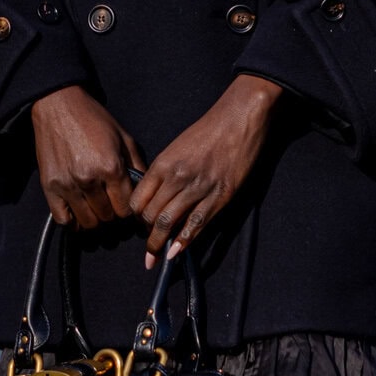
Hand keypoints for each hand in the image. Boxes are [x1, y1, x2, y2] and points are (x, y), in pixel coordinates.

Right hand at [31, 86, 143, 230]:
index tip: (125, 203)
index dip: (128, 208)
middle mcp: (89, 180)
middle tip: (110, 202)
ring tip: (96, 206)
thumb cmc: (93, 119)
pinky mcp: (50, 187)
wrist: (59, 105)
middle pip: (108, 216)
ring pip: (88, 222)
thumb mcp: (123, 137)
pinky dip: (73, 221)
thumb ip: (137, 165)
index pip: (126, 208)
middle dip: (112, 212)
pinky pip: (63, 219)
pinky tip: (78, 212)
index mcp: (111, 167)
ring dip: (95, 218)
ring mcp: (67, 185)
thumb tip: (144, 190)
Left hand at [132, 76, 282, 267]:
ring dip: (160, 243)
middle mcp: (177, 178)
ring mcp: (199, 189)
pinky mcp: (220, 196)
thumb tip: (156, 196)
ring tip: (155, 256)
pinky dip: (184, 241)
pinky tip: (176, 252)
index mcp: (163, 164)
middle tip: (148, 242)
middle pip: (151, 215)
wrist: (239, 119)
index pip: (138, 200)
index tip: (139, 223)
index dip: (136, 216)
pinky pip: (197, 224)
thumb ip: (165, 172)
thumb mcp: (177, 147)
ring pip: (170, 223)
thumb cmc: (208, 130)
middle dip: (147, 232)